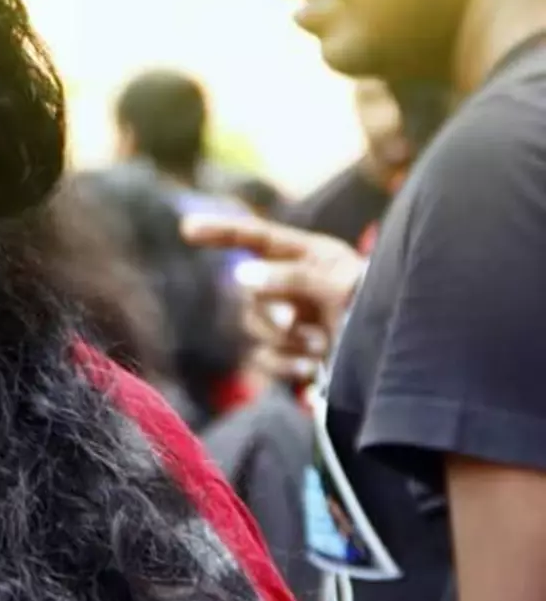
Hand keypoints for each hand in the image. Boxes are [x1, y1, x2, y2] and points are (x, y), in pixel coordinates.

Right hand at [181, 214, 364, 382]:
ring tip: (321, 348)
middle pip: (250, 292)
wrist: (414, 362)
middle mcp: (295, 286)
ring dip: (282, 340)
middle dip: (269, 311)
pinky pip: (265, 360)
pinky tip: (313, 371)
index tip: (187, 229)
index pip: (256, 238)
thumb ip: (291, 277)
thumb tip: (240, 277)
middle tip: (295, 325)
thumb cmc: (382, 308)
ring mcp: (295, 322)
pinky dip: (284, 366)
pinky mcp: (296, 356)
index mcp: (308, 256)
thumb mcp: (342, 283)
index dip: (220, 231)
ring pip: (255, 328)